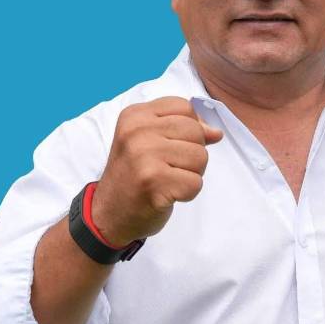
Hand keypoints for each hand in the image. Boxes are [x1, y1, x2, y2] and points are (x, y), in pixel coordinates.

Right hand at [90, 96, 222, 245]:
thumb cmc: (134, 176)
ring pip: (201, 157)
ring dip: (191, 174)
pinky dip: (187, 193)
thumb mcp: (150, 141)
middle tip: (168, 168)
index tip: (172, 145)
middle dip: (192, 153)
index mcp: (135, 115)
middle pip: (196, 132)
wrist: (108, 215)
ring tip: (167, 179)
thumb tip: (216, 132)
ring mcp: (144, 156)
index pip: (185, 108)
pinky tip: (167, 194)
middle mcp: (137, 131)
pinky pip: (196, 183)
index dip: (190, 128)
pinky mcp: (154, 182)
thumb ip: (183, 130)